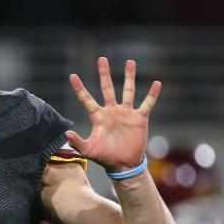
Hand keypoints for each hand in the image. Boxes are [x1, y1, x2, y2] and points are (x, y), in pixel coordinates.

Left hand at [66, 58, 160, 173]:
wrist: (123, 164)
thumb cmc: (105, 157)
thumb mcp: (89, 150)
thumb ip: (77, 142)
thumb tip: (66, 134)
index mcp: (98, 117)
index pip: (86, 99)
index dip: (79, 88)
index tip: (72, 76)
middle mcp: (111, 111)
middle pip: (107, 88)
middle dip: (104, 74)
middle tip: (102, 59)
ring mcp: (126, 113)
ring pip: (128, 90)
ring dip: (129, 76)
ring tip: (130, 61)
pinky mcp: (139, 118)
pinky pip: (147, 104)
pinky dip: (152, 95)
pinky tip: (156, 83)